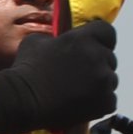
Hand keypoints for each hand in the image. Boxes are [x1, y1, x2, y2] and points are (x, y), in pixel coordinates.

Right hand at [0, 17, 117, 133]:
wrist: (23, 100)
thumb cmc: (27, 70)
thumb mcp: (35, 42)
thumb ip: (56, 38)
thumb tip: (61, 41)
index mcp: (83, 39)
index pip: (106, 31)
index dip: (99, 38)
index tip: (91, 46)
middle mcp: (98, 57)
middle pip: (109, 58)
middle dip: (96, 64)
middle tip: (76, 73)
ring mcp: (105, 81)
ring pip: (110, 79)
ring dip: (98, 83)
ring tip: (76, 90)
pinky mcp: (107, 102)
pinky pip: (109, 99)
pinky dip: (98, 101)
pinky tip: (80, 102)